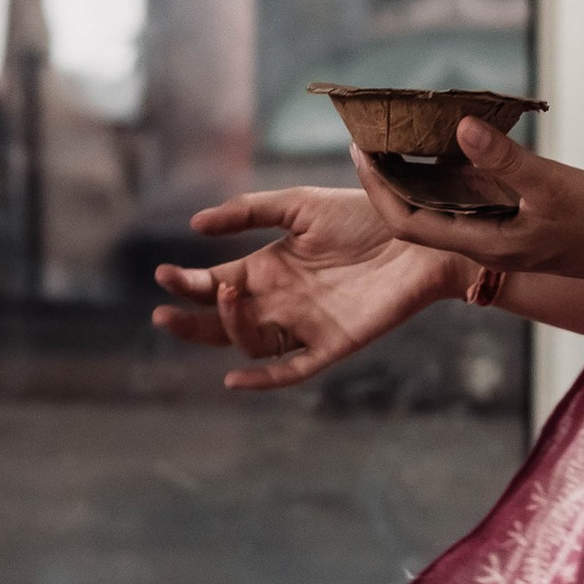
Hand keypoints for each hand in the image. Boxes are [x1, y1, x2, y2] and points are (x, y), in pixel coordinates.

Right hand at [153, 184, 466, 393]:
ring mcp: (305, 325)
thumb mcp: (300, 204)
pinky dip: (265, 379)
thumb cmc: (365, 214)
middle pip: (222, 323)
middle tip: (163, 315)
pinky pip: (293, 370)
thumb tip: (195, 225)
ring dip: (230, 328)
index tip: (163, 275)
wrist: (420, 230)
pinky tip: (235, 379)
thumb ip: (249, 212)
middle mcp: (281, 301)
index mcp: (268, 269)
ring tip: (228, 295)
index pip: (214, 286)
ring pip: (251, 343)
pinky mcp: (334, 343)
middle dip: (190, 322)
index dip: (187, 284)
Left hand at [352, 117, 583, 288]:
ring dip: (419, 175)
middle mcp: (485, 243)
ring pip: (445, 207)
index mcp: (484, 244)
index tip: (360, 150)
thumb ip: (504, 160)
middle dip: (389, 179)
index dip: (377, 189)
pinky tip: (449, 141)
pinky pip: (473, 198)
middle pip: (418, 216)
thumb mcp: (553, 185)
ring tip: (398, 133)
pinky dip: (454, 173)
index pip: (408, 223)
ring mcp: (501, 234)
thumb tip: (459, 127)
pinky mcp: (518, 222)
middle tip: (371, 135)